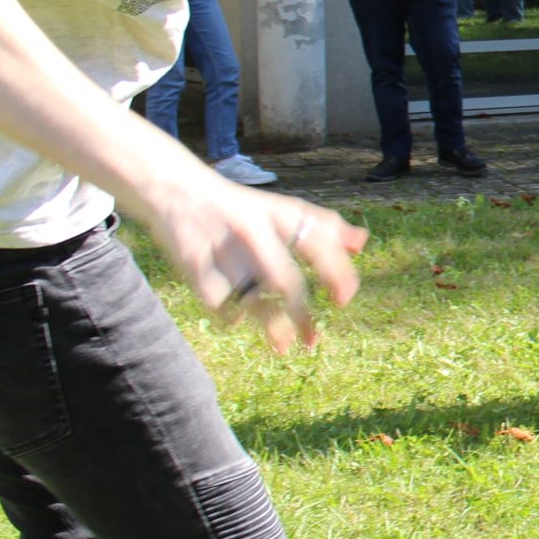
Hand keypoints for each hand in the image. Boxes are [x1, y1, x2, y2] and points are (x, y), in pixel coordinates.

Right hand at [148, 178, 364, 353]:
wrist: (177, 191)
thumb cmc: (242, 208)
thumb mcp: (281, 208)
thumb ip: (323, 225)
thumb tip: (361, 243)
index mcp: (278, 213)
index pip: (317, 242)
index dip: (336, 272)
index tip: (345, 300)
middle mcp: (253, 230)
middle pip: (285, 280)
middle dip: (302, 315)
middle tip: (314, 339)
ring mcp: (223, 250)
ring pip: (252, 300)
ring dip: (272, 328)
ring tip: (284, 347)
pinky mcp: (194, 266)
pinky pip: (221, 304)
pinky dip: (233, 317)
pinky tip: (239, 321)